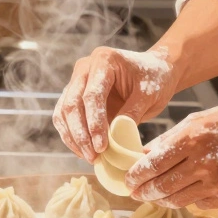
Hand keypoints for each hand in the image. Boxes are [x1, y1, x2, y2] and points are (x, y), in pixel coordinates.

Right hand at [52, 46, 176, 163]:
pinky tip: (84, 151)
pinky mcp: (75, 95)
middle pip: (72, 104)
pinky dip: (71, 135)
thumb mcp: (149, 95)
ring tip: (89, 157)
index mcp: (104, 60)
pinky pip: (64, 117)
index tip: (101, 147)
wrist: (154, 70)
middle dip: (80, 134)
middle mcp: (85, 68)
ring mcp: (77, 81)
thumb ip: (131, 114)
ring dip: (73, 137)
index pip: (92, 95)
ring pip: (63, 112)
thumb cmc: (154, 79)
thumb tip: (114, 140)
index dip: (94, 123)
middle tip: (93, 156)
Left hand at [126, 104, 217, 209]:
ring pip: (176, 200)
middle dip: (142, 192)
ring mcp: (217, 185)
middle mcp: (203, 164)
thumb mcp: (203, 118)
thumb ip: (172, 137)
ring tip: (153, 195)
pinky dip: (188, 198)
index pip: (152, 164)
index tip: (127, 180)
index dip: (135, 175)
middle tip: (133, 192)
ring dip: (160, 199)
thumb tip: (145, 154)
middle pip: (160, 187)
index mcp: (193, 138)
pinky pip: (198, 203)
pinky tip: (187, 189)